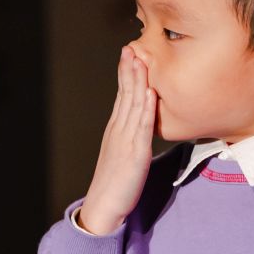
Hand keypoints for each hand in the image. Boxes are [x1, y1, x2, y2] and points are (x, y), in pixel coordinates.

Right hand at [78, 45, 156, 234]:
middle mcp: (118, 130)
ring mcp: (125, 140)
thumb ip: (130, 138)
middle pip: (125, 94)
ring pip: (132, 105)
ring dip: (137, 81)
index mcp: (116, 130)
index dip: (126, 74)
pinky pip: (142, 126)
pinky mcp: (135, 153)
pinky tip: (149, 92)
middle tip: (131, 46)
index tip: (129, 54)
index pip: (122, 96)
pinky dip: (146, 108)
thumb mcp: (123, 155)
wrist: (103, 206)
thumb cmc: (115, 184)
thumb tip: (141, 127)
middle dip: (129, 70)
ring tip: (140, 60)